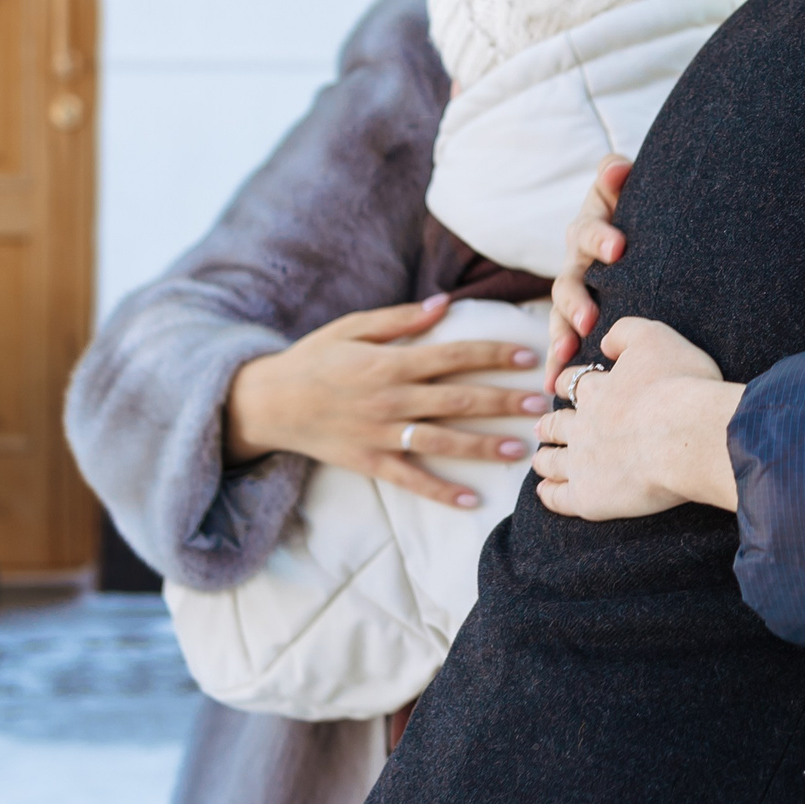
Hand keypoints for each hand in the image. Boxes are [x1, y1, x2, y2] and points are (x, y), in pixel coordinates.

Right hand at [223, 294, 550, 507]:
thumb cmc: (313, 359)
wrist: (266, 403)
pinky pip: (410, 479)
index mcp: (389, 363)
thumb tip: (445, 303)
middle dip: (500, 403)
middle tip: (538, 406)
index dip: (491, 355)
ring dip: (482, 446)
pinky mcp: (369, 462)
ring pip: (441, 441)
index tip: (526, 357)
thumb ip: (400, 319)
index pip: (452, 357)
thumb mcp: (351, 327)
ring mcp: (380, 434)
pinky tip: (472, 499)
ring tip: (519, 449)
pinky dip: (440, 492)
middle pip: (456, 401)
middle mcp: (389, 400)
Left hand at [531, 317, 742, 520]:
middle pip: (558, 424)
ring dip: (545, 459)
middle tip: (542, 426)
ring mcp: (582, 463)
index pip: (574, 384)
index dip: (568, 383)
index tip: (564, 386)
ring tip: (540, 459)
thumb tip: (604, 341)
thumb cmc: (679, 385)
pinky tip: (546, 492)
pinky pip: (560, 498)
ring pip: (553, 461)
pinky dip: (550, 495)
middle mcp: (583, 426)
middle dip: (550, 424)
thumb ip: (625, 332)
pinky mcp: (588, 497)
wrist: (687, 435)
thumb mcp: (655, 338)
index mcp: (598, 390)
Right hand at [548, 157, 630, 384]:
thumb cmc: (634, 214)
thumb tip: (617, 166)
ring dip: (561, 335)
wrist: (637, 244)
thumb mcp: (627, 194)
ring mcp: (574, 295)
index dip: (601, 238)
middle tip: (590, 319)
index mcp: (589, 231)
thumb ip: (615, 177)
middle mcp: (575, 264)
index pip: (589, 231)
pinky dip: (557, 364)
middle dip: (577, 301)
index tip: (619, 249)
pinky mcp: (576, 322)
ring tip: (567, 354)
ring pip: (560, 316)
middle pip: (568, 282)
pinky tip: (553, 386)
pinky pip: (563, 343)